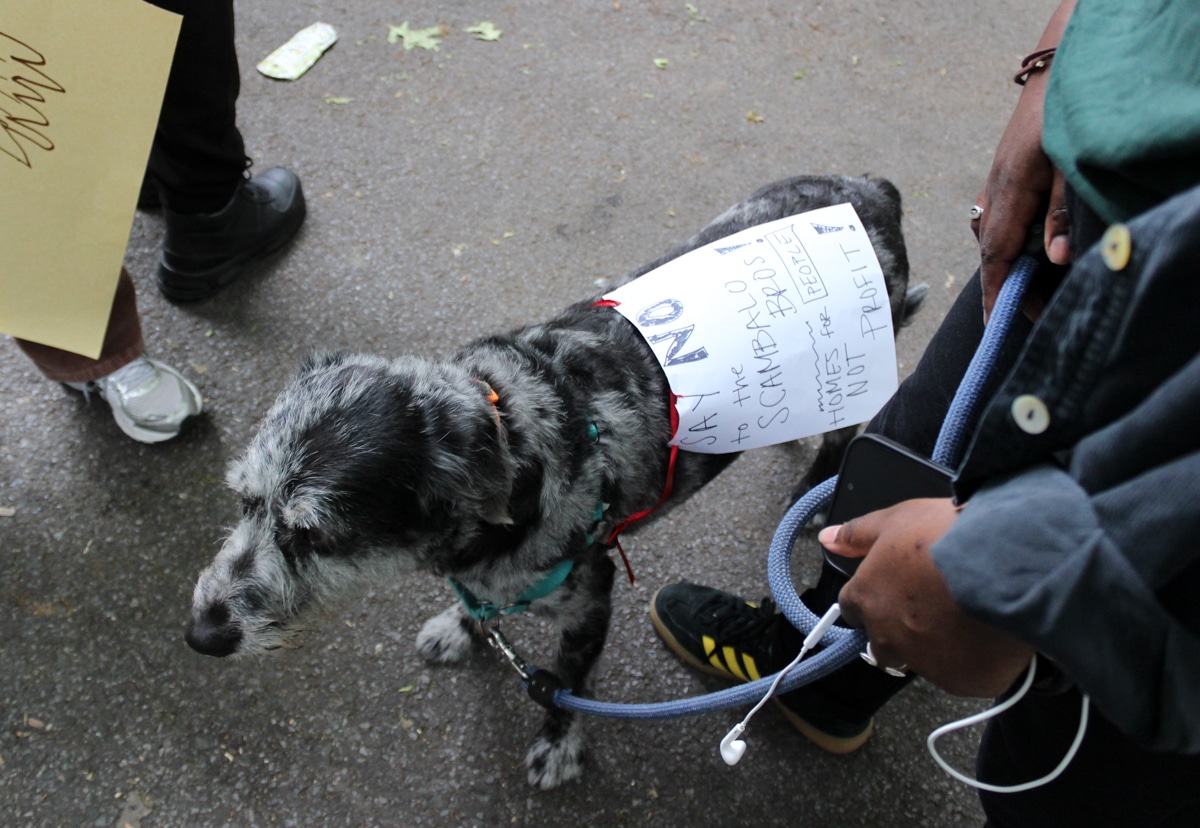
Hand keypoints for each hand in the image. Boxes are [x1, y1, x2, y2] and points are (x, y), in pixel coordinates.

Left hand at [820, 498, 1034, 697]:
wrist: (1004, 562)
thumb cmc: (947, 535)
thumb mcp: (897, 519)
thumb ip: (858, 534)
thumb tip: (828, 538)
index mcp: (866, 599)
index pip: (854, 608)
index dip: (875, 597)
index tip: (894, 590)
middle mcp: (888, 638)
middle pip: (883, 645)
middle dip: (900, 631)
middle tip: (932, 607)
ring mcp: (925, 663)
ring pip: (923, 662)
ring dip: (935, 647)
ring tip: (965, 618)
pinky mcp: (963, 681)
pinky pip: (962, 677)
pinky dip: (971, 662)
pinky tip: (988, 636)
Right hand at [973, 71, 1069, 322]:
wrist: (1053, 71)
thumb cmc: (1062, 114)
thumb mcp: (1069, 164)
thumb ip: (1061, 212)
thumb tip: (1054, 258)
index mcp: (1009, 191)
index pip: (996, 254)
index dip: (995, 291)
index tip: (995, 323)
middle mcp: (995, 191)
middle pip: (993, 250)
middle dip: (1007, 284)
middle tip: (1032, 309)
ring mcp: (995, 183)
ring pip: (993, 234)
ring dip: (1008, 261)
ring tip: (1030, 284)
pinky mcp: (1002, 175)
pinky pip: (996, 217)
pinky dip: (1007, 239)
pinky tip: (1025, 244)